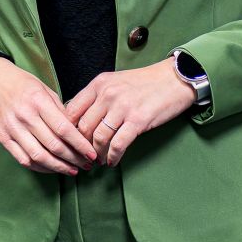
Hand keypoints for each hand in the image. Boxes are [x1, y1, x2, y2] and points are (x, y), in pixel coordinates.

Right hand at [0, 56, 96, 174]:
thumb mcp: (45, 89)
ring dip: (59, 167)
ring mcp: (12, 129)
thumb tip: (78, 133)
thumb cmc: (22, 84)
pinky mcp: (4, 138)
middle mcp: (24, 116)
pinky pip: (24, 159)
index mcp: (38, 101)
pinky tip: (52, 168)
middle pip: (54, 145)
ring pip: (39, 156)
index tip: (92, 154)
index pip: (64, 129)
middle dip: (74, 159)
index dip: (80, 145)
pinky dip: (40, 168)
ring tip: (72, 170)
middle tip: (87, 165)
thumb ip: (60, 111)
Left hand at [66, 61, 195, 167]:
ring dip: (96, 154)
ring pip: (98, 138)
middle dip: (81, 145)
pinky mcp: (137, 121)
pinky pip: (118, 144)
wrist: (174, 79)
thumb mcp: (114, 82)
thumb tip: (78, 118)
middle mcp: (107, 94)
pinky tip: (112, 161)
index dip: (68, 130)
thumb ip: (96, 97)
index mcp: (98, 84)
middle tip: (83, 155)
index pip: (72, 110)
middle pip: (83, 127)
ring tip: (98, 160)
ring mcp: (122, 107)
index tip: (70, 141)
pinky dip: (112, 156)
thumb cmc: (144, 83)